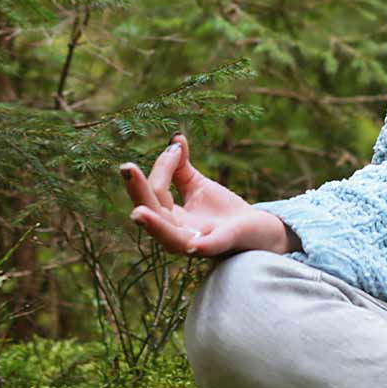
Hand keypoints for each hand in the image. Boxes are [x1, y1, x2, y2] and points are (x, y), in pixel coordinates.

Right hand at [119, 132, 287, 257]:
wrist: (260, 229)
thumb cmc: (225, 211)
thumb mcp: (197, 186)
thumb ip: (180, 167)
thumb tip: (175, 138)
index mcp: (170, 219)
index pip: (155, 193)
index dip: (162, 167)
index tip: (175, 148)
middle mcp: (178, 234)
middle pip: (153, 214)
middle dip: (139, 191)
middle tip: (126, 169)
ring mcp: (199, 243)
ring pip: (170, 238)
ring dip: (155, 226)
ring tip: (138, 213)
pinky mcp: (222, 246)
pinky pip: (208, 249)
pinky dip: (200, 247)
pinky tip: (194, 245)